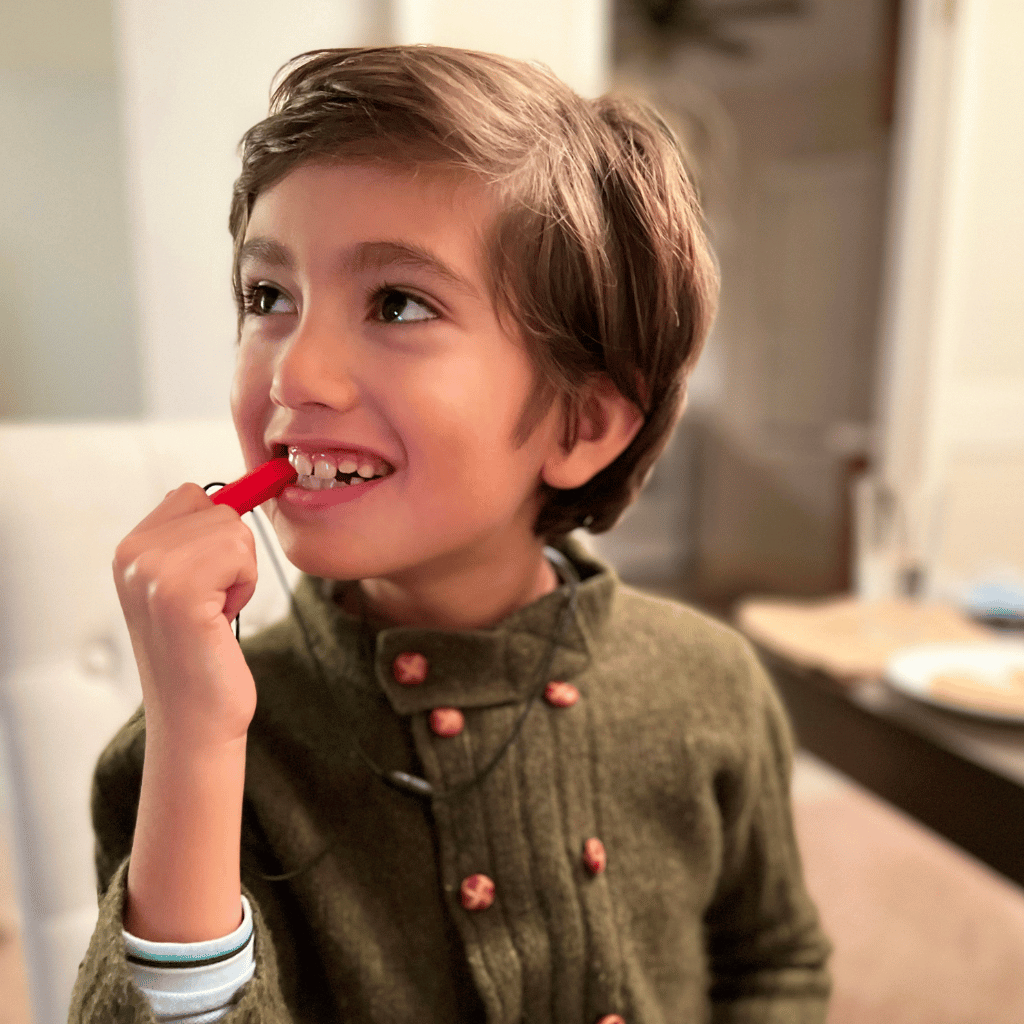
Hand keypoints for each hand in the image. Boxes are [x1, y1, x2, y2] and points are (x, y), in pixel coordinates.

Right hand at [113, 483, 258, 750]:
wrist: (196, 718)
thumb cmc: (204, 653)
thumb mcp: (188, 583)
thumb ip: (195, 539)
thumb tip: (235, 491)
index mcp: (129, 549)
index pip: (192, 495)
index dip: (217, 535)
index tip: (207, 582)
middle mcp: (132, 554)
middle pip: (218, 507)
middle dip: (233, 555)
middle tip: (211, 605)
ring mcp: (151, 571)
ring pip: (234, 529)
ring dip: (241, 573)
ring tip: (214, 614)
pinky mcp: (178, 591)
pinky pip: (240, 553)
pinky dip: (245, 585)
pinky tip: (219, 621)